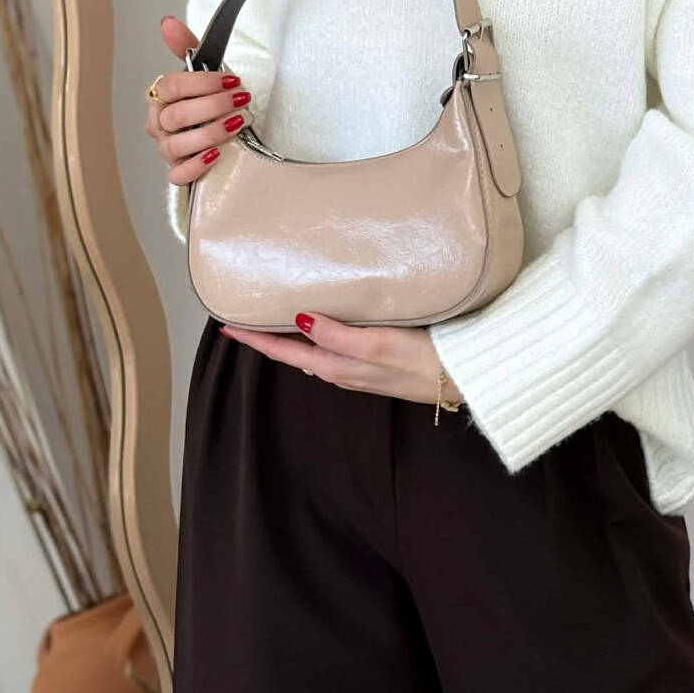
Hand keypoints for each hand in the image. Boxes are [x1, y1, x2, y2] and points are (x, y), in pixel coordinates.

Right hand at [145, 15, 253, 184]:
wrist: (219, 124)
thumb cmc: (208, 97)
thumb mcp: (204, 69)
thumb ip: (187, 46)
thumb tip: (168, 23)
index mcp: (160, 96)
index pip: (172, 86)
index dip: (203, 83)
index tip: (230, 79)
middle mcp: (158, 123)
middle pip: (178, 116)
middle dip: (214, 106)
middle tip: (240, 100)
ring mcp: (166, 147)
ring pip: (178, 144)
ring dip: (212, 132)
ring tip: (236, 122)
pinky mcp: (177, 169)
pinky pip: (178, 174)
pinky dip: (196, 166)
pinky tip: (215, 154)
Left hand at [218, 310, 465, 408]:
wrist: (468, 378)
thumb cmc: (426, 359)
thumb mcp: (379, 345)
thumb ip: (338, 335)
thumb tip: (298, 320)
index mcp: (338, 366)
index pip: (285, 352)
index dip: (255, 338)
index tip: (226, 325)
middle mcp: (343, 370)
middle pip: (294, 353)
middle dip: (267, 336)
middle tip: (243, 314)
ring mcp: (360, 368)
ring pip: (313, 351)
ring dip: (290, 336)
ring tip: (273, 315)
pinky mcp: (377, 362)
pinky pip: (334, 349)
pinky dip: (317, 335)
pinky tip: (321, 322)